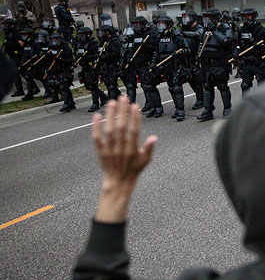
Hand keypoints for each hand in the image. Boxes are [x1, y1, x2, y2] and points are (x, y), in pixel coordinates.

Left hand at [91, 97, 157, 222]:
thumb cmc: (134, 170)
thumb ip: (149, 148)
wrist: (118, 182)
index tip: (135, 106)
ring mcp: (110, 150)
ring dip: (110, 115)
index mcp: (133, 150)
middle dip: (122, 111)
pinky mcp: (101, 151)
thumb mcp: (146, 160)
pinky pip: (97, 138)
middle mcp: (121, 148)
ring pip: (109, 130)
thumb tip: (154, 137)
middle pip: (121, 127)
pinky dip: (96, 127)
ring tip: (112, 102)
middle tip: (123, 98)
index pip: (134, 130)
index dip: (135, 118)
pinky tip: (96, 116)